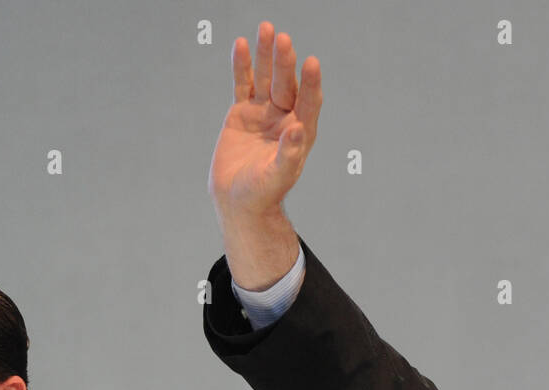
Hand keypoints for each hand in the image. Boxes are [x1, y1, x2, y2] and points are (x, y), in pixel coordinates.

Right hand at [208, 22, 321, 288]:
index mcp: (300, 134)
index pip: (309, 102)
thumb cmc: (262, 194)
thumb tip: (299, 129)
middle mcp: (285, 119)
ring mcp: (264, 113)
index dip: (310, 83)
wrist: (237, 201)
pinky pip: (244, 84)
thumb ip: (289, 154)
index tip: (311, 62)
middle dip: (285, 63)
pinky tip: (241, 45)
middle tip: (284, 40)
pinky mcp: (242, 112)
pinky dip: (243, 66)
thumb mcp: (277, 177)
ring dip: (267, 55)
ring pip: (267, 79)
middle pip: (287, 85)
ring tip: (266, 29)